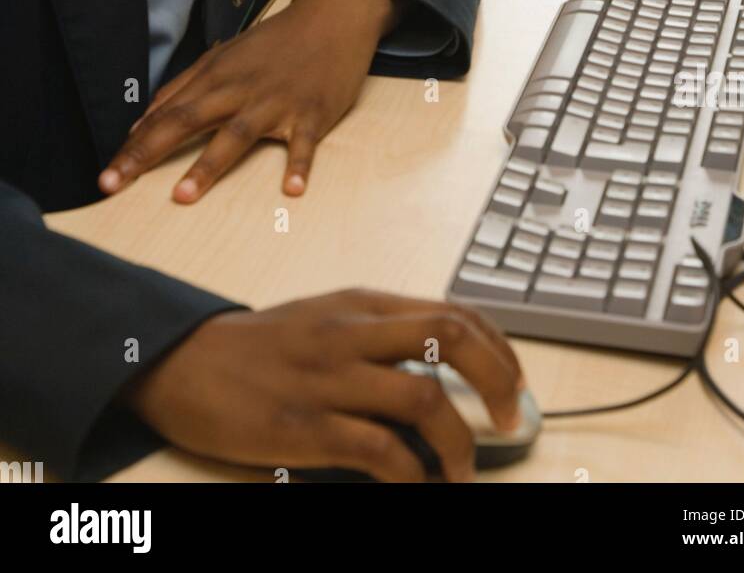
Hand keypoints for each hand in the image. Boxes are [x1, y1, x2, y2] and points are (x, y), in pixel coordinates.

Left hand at [98, 0, 402, 202]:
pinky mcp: (312, 113)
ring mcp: (276, 102)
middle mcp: (240, 90)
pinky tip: (292, 189)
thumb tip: (144, 120)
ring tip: (183, 195)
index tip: (107, 176)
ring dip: (208, 165)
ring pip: (236, 134)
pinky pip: (304, 144)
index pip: (165, 114)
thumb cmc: (276, 41)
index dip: (133, 145)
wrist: (331, 18)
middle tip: (116, 183)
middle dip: (148, 153)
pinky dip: (298, 165)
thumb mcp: (225, 55)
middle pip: (187, 121)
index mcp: (217, 77)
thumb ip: (185, 86)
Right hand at [121, 289, 524, 482]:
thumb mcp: (325, 317)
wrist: (182, 362)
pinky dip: (411, 476)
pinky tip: (416, 488)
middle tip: (509, 422)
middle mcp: (352, 331)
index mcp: (362, 303)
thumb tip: (444, 364)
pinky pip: (378, 451)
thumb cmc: (259, 347)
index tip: (515, 384)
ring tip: (462, 473)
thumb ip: (379, 332)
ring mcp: (328, 378)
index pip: (454, 311)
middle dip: (498, 381)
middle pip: (451, 337)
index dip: (499, 348)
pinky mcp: (303, 426)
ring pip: (424, 399)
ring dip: (459, 445)